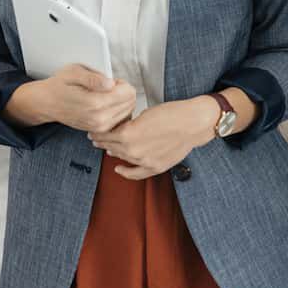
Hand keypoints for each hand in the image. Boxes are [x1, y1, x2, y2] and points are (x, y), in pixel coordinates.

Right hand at [8, 63, 135, 135]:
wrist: (47, 103)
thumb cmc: (60, 85)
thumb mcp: (73, 72)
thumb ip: (93, 77)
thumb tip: (110, 83)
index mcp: (94, 102)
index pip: (127, 92)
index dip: (121, 82)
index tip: (110, 80)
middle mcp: (98, 118)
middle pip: (130, 102)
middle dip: (123, 91)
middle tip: (107, 87)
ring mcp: (99, 126)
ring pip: (128, 111)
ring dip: (121, 101)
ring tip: (104, 95)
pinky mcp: (99, 130)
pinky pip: (121, 119)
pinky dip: (118, 110)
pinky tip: (106, 104)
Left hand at [91, 97, 214, 179]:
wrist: (193, 123)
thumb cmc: (172, 113)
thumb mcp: (144, 113)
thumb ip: (128, 124)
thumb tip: (119, 129)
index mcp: (127, 133)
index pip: (104, 135)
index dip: (97, 132)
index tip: (94, 130)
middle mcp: (132, 150)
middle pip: (110, 146)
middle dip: (102, 141)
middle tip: (96, 137)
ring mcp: (143, 161)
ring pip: (121, 157)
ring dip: (113, 152)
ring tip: (108, 147)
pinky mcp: (154, 167)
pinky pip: (135, 174)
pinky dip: (125, 172)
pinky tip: (118, 168)